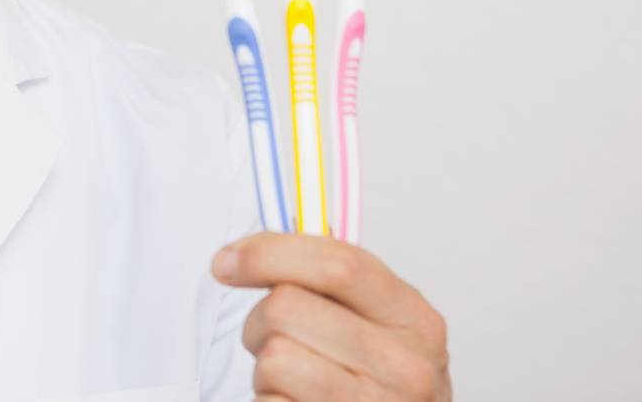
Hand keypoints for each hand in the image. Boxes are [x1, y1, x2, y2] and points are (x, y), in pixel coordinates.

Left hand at [211, 232, 450, 401]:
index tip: (228, 261)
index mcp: (413, 319)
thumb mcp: (374, 322)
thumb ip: (325, 278)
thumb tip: (243, 254)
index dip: (269, 254)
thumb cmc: (375, 376)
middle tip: (273, 338)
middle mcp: (404, 367)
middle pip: (286, 307)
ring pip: (274, 358)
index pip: (338, 265)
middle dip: (260, 319)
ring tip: (291, 379)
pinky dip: (267, 401)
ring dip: (264, 368)